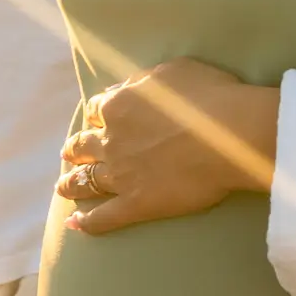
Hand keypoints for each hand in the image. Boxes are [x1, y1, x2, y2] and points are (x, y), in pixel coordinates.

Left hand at [57, 58, 277, 235]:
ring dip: (71, 184)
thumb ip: (139, 81)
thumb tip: (118, 90)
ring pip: (85, 181)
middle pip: (82, 147)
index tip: (95, 121)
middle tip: (68, 155)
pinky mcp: (136, 204)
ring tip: (62, 188)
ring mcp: (121, 175)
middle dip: (73, 150)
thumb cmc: (209, 96)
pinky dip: (87, 223)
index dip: (95, 116)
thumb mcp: (171, 71)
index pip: (96, 111)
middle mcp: (112, 141)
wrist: (232, 136)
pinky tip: (73, 225)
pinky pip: (104, 218)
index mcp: (118, 107)